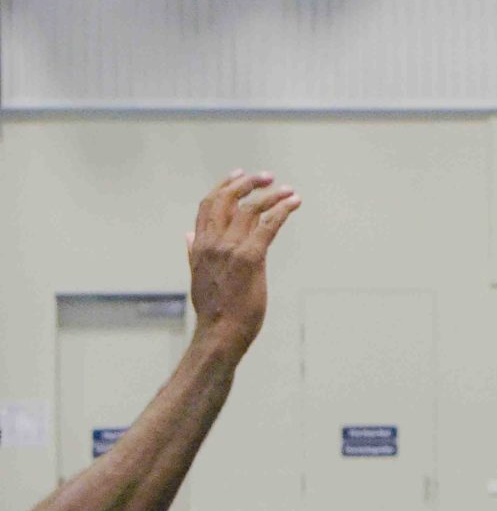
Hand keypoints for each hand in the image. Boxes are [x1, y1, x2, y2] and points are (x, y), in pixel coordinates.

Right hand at [187, 170, 301, 356]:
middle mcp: (213, 242)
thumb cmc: (213, 311)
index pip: (208, 204)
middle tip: (268, 177)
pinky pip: (268, 226)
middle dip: (249, 184)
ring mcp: (231, 249)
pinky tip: (294, 203)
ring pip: (251, 210)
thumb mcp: (197, 277)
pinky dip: (283, 211)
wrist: (220, 334)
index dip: (224, 186)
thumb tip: (188, 236)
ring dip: (273, 196)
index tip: (238, 175)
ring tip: (289, 192)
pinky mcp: (251, 259)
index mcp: (200, 245)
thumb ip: (194, 253)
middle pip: (229, 199)